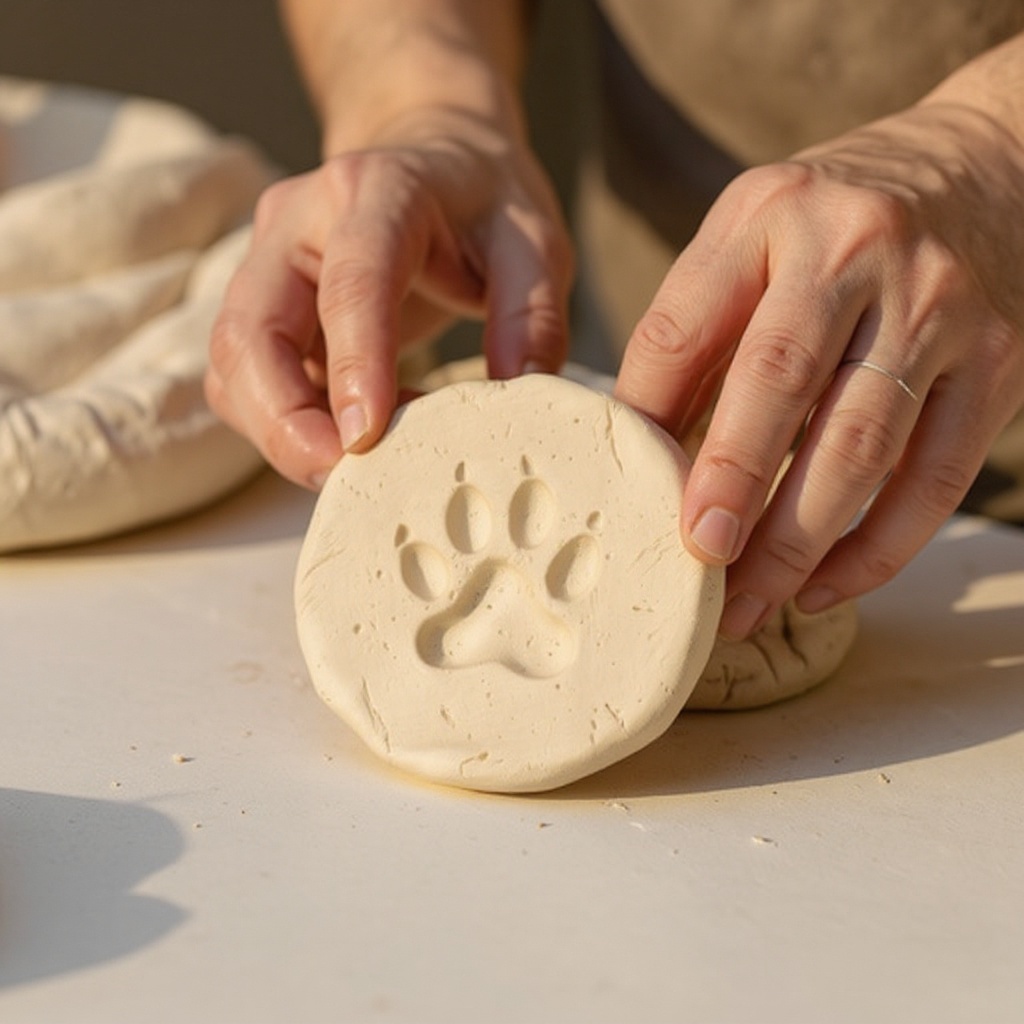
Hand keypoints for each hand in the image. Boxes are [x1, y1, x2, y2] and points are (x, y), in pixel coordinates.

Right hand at [206, 108, 572, 488]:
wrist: (433, 163)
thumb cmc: (481, 204)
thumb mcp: (534, 243)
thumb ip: (532, 314)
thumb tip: (517, 389)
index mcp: (376, 191)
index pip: (351, 278)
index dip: (353, 360)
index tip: (364, 435)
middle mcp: (298, 223)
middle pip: (252, 329)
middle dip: (284, 420)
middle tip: (341, 478)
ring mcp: (267, 265)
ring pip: (234, 364)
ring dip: (279, 432)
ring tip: (354, 469)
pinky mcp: (262, 310)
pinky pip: (245, 380)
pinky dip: (283, 426)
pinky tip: (344, 442)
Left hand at [615, 101, 1023, 637]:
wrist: (986, 170)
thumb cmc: (839, 226)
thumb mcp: (753, 240)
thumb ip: (698, 333)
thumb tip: (642, 451)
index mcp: (767, 215)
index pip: (683, 327)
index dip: (648, 417)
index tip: (628, 493)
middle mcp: (855, 251)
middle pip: (780, 382)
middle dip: (732, 483)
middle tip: (698, 558)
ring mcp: (935, 307)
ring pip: (860, 446)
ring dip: (798, 541)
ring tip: (750, 603)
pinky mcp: (997, 363)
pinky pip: (935, 479)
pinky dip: (877, 548)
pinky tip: (825, 587)